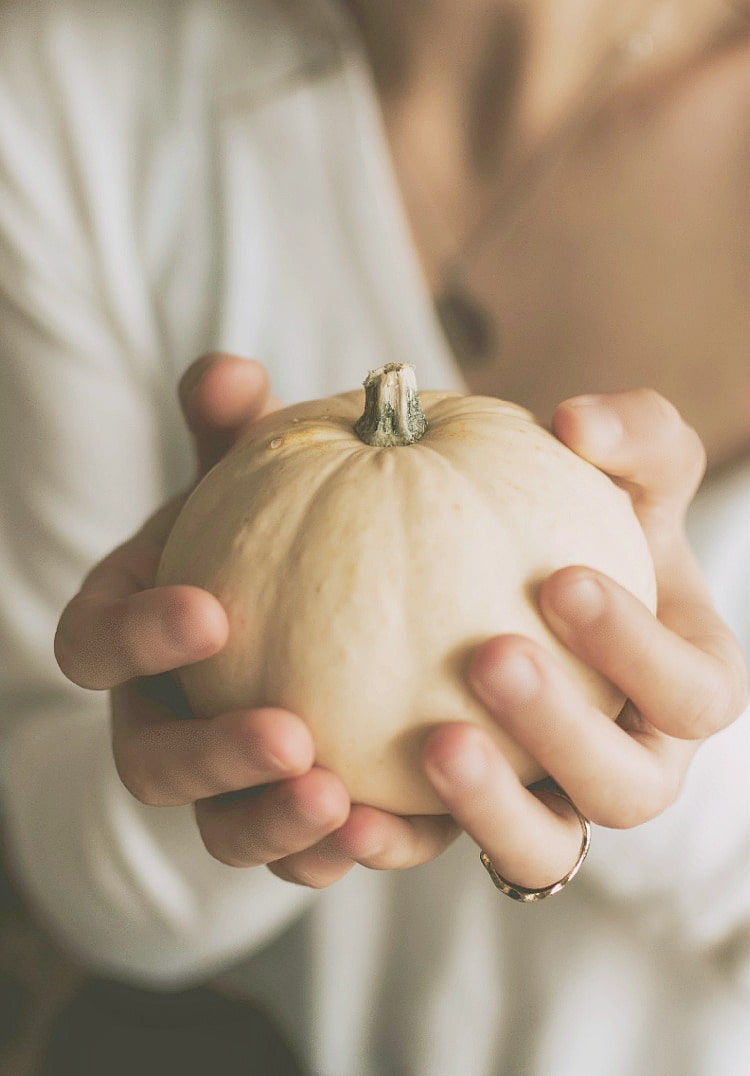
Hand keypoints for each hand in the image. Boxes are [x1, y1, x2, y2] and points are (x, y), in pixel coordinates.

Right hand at [54, 353, 457, 886]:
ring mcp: (221, 784)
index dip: (135, 637)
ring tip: (346, 804)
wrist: (324, 612)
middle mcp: (163, 720)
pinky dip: (337, 853)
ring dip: (275, 825)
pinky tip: (394, 829)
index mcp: (134, 639)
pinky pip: (298, 854)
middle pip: (150, 764)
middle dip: (210, 757)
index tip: (211, 611)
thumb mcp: (255, 485)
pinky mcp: (285, 820)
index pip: (96, 645)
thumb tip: (230, 369)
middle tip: (291, 736)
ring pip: (221, 831)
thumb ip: (235, 439)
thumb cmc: (274, 535)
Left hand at [421, 389, 748, 890]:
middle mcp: (629, 759)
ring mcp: (551, 800)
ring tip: (431, 743)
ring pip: (542, 846)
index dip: (641, 651)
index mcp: (681, 684)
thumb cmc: (587, 519)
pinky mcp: (473, 819)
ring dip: (492, 807)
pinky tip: (346, 805)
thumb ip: (632, 433)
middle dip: (566, 733)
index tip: (561, 578)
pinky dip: (400, 840)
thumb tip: (579, 420)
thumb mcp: (629, 467)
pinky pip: (443, 850)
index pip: (696, 693)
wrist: (507, 579)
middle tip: (491, 655)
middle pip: (627, 790)